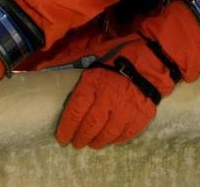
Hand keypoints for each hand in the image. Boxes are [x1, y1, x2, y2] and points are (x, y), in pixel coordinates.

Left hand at [56, 0, 199, 148]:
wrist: (155, 58)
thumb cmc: (121, 55)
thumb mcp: (94, 55)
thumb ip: (72, 63)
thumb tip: (44, 67)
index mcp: (94, 83)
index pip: (75, 112)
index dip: (66, 128)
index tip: (62, 138)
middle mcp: (108, 99)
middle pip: (90, 126)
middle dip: (80, 138)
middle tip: (76, 143)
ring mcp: (126, 110)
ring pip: (107, 134)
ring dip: (97, 141)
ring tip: (92, 143)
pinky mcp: (141, 116)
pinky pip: (125, 135)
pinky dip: (116, 139)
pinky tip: (110, 138)